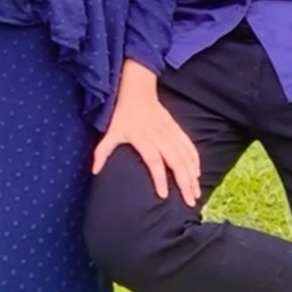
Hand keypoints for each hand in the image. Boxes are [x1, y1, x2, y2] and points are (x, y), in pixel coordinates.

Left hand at [92, 75, 200, 205]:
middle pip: (176, 162)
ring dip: (192, 174)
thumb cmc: (123, 114)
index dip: (159, 178)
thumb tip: (94, 171)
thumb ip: (102, 152)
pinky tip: (198, 172)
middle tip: (190, 201)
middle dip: (184, 182)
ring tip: (196, 191)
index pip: (154, 162)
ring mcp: (170, 132)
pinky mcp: (176, 127)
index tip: (164, 195)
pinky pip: (188, 144)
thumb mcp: (111, 132)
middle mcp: (159, 137)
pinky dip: (194, 158)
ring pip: (185, 155)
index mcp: (143, 139)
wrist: (137, 90)